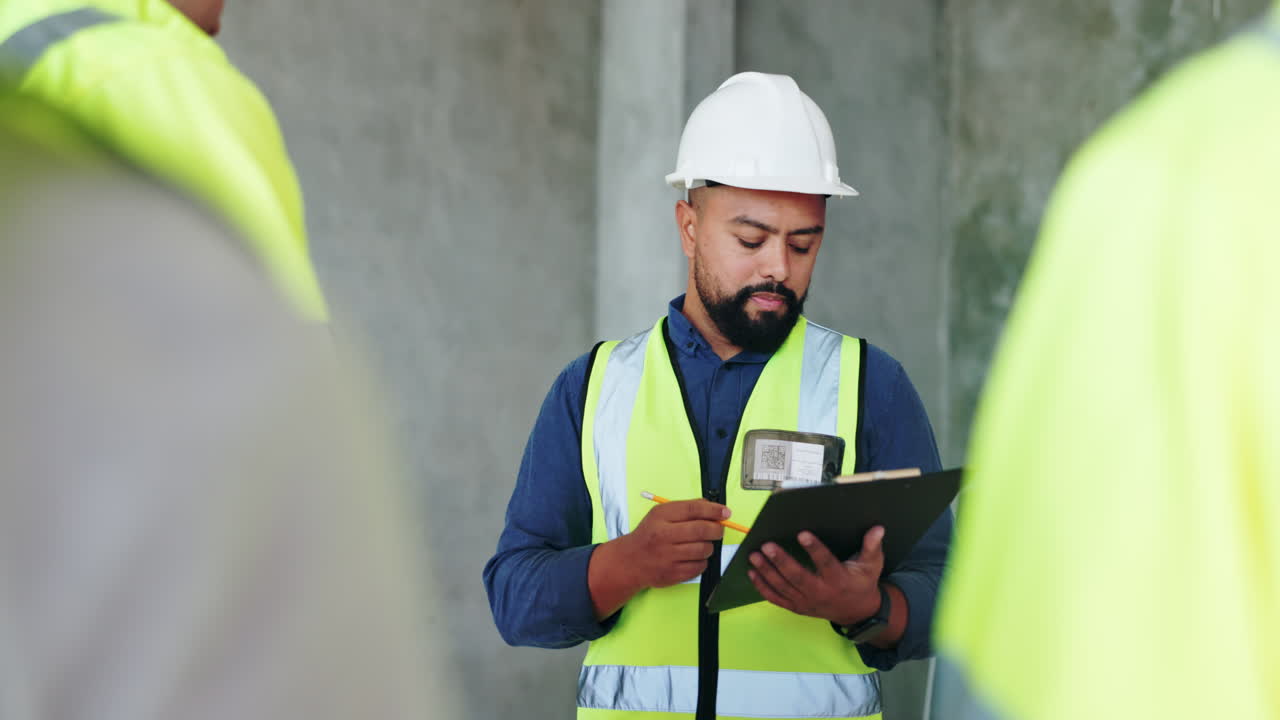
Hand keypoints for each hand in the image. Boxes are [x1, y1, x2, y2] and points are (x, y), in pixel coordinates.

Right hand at [613, 499, 728, 588]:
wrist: (630, 561)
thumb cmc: (650, 534)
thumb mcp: (661, 515)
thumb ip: (686, 508)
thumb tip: (713, 507)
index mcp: (660, 517)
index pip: (693, 510)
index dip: (713, 510)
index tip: (726, 512)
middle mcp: (663, 536)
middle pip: (702, 530)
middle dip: (717, 529)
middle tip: (718, 530)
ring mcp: (668, 557)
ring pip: (704, 549)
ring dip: (709, 546)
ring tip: (703, 544)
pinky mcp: (673, 574)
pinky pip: (700, 567)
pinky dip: (702, 561)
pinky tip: (694, 557)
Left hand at [746, 525, 884, 625]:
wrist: (857, 612)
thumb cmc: (862, 583)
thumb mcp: (871, 566)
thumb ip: (872, 547)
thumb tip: (878, 528)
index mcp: (838, 580)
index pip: (825, 563)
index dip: (814, 549)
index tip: (803, 534)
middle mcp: (820, 592)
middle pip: (797, 577)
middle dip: (781, 561)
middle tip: (767, 545)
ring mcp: (806, 602)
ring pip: (783, 587)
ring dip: (767, 572)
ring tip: (754, 555)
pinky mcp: (797, 607)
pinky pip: (776, 599)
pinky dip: (762, 587)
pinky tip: (752, 572)